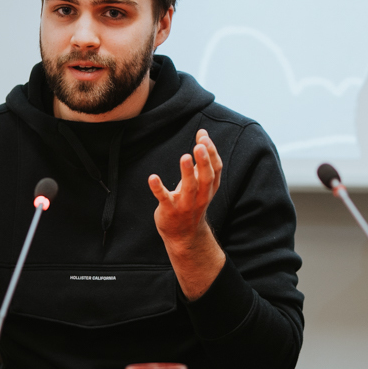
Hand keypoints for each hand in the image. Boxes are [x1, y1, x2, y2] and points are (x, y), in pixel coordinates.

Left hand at [148, 129, 226, 299]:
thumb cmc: (192, 201)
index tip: (203, 137)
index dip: (211, 153)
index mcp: (209, 188)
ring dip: (188, 173)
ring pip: (189, 189)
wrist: (184, 235)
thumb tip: (203, 133)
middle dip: (204, 162)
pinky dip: (158, 189)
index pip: (215, 169)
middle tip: (199, 145)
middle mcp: (200, 197)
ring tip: (185, 157)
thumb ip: (202, 159)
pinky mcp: (169, 211)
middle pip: (206, 178)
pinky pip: (164, 199)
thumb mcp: (200, 182)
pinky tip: (152, 178)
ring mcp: (185, 205)